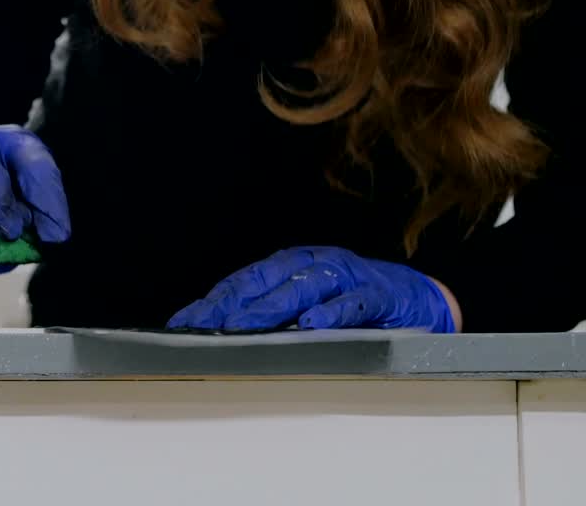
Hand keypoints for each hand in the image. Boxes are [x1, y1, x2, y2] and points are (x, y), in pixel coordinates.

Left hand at [167, 247, 458, 332]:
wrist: (417, 297)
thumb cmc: (351, 303)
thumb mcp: (307, 305)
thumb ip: (272, 316)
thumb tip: (222, 336)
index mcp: (288, 265)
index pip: (242, 281)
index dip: (212, 302)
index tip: (182, 324)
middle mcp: (311, 263)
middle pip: (264, 279)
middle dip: (231, 303)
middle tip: (204, 326)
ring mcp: (345, 275)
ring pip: (303, 286)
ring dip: (272, 306)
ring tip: (246, 324)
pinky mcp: (377, 293)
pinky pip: (352, 301)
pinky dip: (332, 312)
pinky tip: (312, 325)